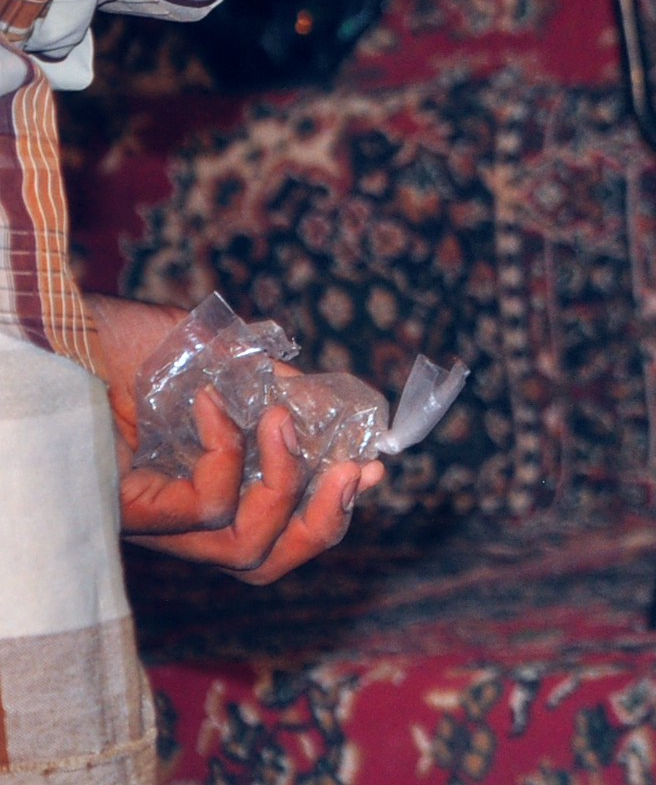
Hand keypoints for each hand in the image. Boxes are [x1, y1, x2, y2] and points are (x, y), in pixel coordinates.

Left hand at [92, 293, 382, 584]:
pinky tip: (211, 403)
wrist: (53, 327)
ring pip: (240, 550)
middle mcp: (172, 514)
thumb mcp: (215, 355)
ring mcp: (149, 518)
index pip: (268, 529)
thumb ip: (268, 383)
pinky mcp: (125, 511)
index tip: (370, 468)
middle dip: (324, 523)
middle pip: (260, 560)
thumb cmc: (119, 339)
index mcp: (194, 484)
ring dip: (285, 487)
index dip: (326, 510)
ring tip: (287, 424)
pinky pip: (206, 507)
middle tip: (359, 472)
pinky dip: (226, 453)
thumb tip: (336, 407)